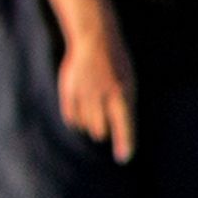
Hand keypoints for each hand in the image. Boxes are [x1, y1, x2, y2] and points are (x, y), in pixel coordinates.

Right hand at [57, 26, 135, 160]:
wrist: (94, 39)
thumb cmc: (117, 65)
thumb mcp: (129, 84)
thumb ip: (125, 108)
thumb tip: (118, 135)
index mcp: (121, 94)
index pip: (124, 125)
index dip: (125, 143)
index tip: (123, 158)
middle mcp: (101, 96)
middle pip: (100, 131)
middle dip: (104, 131)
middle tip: (106, 120)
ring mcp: (83, 94)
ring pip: (85, 126)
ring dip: (91, 125)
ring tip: (95, 110)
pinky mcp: (68, 92)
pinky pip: (71, 119)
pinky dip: (77, 120)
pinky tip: (82, 110)